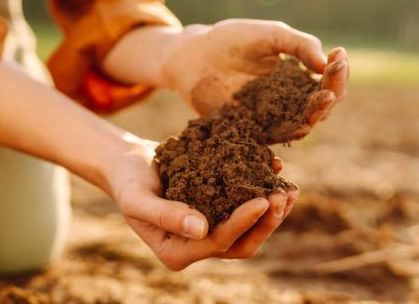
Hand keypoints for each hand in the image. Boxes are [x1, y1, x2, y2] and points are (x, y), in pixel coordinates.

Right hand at [105, 137, 297, 270]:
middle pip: (241, 245)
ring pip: (249, 232)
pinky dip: (264, 193)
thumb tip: (202, 229)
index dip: (242, 222)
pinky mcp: (218, 213)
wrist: (129, 165)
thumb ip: (165, 215)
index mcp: (177, 252)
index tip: (263, 199)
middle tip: (284, 195)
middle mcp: (197, 247)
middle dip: (266, 222)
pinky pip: (245, 209)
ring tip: (291, 189)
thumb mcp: (137, 198)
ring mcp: (209, 232)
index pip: (218, 242)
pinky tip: (277, 172)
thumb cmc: (127, 182)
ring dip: (273, 212)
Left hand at [161, 19, 349, 140]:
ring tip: (324, 98)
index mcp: (298, 81)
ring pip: (303, 124)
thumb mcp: (272, 35)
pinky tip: (302, 125)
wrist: (194, 53)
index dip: (338, 71)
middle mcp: (289, 103)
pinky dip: (290, 134)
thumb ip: (300, 46)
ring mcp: (270, 119)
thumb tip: (327, 64)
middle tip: (334, 77)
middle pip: (322, 107)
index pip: (328, 83)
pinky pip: (274, 139)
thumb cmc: (233, 40)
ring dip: (317, 113)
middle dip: (333, 92)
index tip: (339, 54)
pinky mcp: (250, 131)